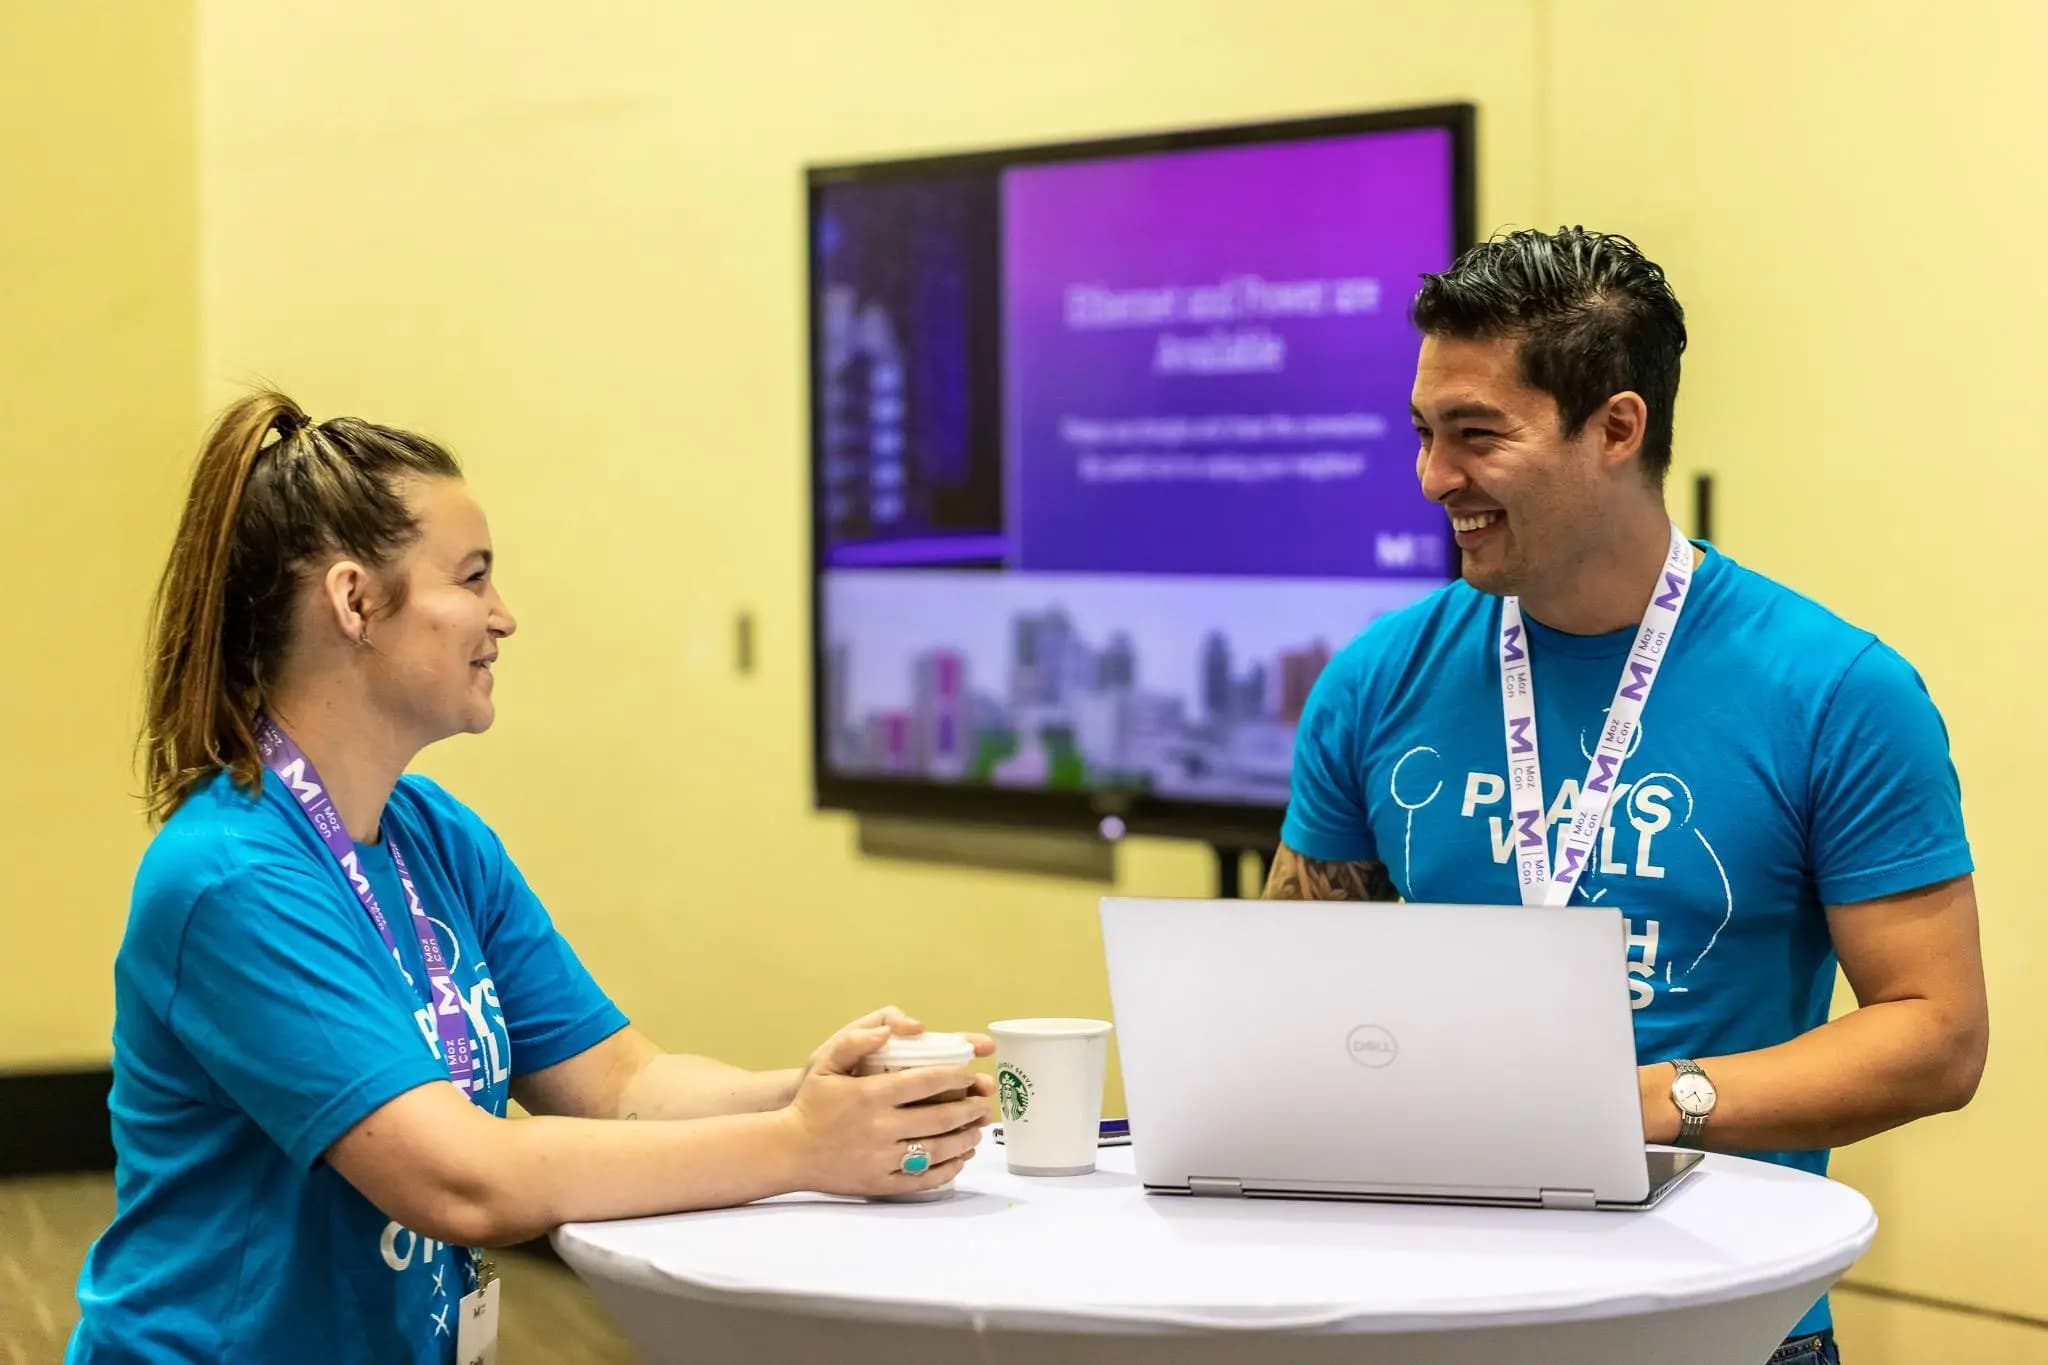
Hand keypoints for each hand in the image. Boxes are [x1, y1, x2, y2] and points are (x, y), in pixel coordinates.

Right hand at [782, 1015, 996, 1196]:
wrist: (788, 1151)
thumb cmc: (811, 1105)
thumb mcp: (824, 1063)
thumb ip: (855, 1041)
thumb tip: (888, 1033)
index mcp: (871, 1095)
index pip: (927, 1082)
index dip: (956, 1077)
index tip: (970, 1075)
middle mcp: (880, 1127)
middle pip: (940, 1116)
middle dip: (969, 1109)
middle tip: (983, 1103)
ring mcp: (882, 1157)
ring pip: (937, 1149)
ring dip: (965, 1138)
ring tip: (978, 1130)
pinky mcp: (881, 1183)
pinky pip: (923, 1178)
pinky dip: (948, 1169)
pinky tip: (959, 1159)